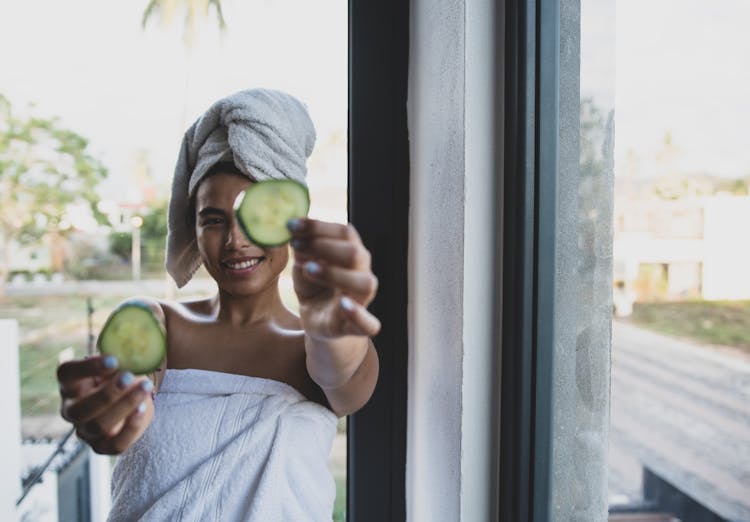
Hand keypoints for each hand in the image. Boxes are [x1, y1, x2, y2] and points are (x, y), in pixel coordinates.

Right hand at [57, 355, 153, 454]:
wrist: (133, 398)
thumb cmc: (121, 374)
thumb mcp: (119, 362)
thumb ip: (120, 355)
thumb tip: (133, 348)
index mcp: (70, 384)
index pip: (67, 374)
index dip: (87, 367)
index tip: (113, 360)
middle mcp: (72, 410)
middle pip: (80, 409)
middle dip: (106, 394)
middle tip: (128, 377)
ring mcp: (86, 431)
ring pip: (97, 426)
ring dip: (123, 406)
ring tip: (145, 387)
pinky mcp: (103, 447)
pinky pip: (116, 445)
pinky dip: (131, 427)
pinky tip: (143, 408)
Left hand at [288, 218, 380, 338]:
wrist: (319, 322)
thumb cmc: (314, 288)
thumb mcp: (303, 265)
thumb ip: (302, 250)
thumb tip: (295, 231)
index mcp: (352, 254)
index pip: (345, 233)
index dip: (319, 227)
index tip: (292, 225)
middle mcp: (362, 273)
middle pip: (355, 253)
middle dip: (323, 246)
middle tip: (296, 245)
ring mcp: (362, 300)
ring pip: (364, 283)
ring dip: (336, 274)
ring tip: (309, 270)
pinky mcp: (357, 326)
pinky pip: (370, 324)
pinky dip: (358, 314)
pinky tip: (344, 305)